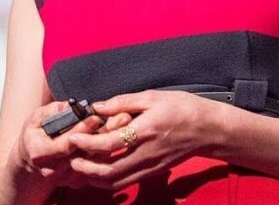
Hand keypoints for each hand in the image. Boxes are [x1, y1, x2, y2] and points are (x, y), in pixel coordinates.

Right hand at [10, 100, 132, 189]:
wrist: (30, 166)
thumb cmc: (33, 137)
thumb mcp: (33, 121)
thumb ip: (49, 112)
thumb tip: (66, 106)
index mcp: (40, 153)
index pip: (66, 143)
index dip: (82, 130)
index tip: (97, 116)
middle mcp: (54, 169)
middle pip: (86, 151)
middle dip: (105, 133)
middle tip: (123, 117)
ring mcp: (67, 177)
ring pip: (95, 158)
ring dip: (112, 140)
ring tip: (126, 123)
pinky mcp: (78, 180)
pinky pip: (97, 164)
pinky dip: (109, 150)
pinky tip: (122, 136)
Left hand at [67, 90, 229, 190]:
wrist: (208, 130)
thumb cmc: (181, 108)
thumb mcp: (152, 97)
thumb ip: (122, 102)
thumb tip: (97, 106)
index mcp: (145, 132)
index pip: (109, 144)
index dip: (87, 142)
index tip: (73, 136)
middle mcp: (146, 154)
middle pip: (108, 172)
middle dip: (85, 168)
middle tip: (70, 157)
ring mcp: (149, 167)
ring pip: (115, 182)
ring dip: (93, 177)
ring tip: (80, 165)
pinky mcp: (152, 173)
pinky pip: (125, 181)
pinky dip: (108, 179)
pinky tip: (97, 168)